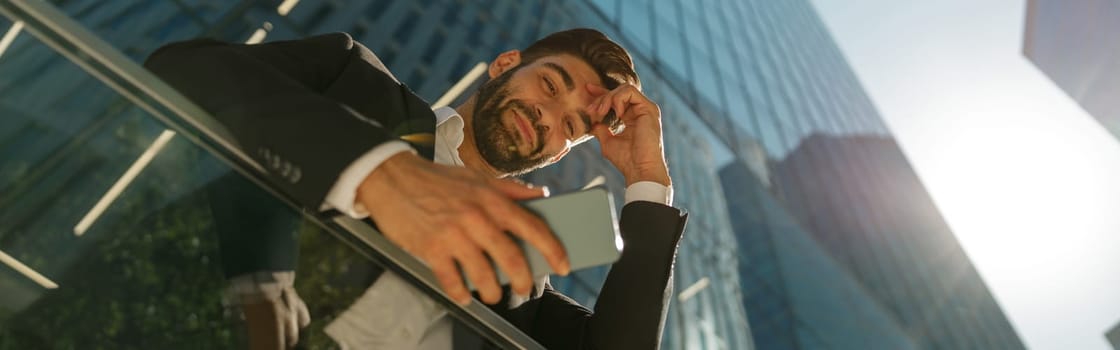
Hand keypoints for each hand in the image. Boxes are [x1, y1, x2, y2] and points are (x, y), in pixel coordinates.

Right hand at [356, 152, 569, 304]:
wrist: (390, 178)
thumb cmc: (436, 179)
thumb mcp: (477, 177)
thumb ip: (511, 189)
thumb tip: (541, 197)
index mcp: (492, 199)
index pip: (533, 227)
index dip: (553, 249)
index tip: (564, 265)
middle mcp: (476, 218)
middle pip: (512, 259)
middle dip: (524, 281)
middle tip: (525, 289)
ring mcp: (453, 235)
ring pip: (484, 276)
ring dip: (492, 291)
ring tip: (493, 293)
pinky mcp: (431, 249)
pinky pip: (452, 281)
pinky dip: (461, 293)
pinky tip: (465, 295)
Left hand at [586, 83, 670, 185]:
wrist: (640, 169)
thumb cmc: (627, 160)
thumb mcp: (608, 141)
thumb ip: (601, 129)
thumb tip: (591, 123)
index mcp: (631, 117)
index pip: (616, 99)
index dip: (601, 92)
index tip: (587, 89)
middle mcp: (640, 111)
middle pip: (618, 92)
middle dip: (601, 98)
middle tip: (591, 111)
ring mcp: (645, 109)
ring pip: (623, 89)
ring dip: (608, 98)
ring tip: (601, 112)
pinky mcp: (649, 108)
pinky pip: (630, 92)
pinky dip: (618, 99)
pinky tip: (616, 113)